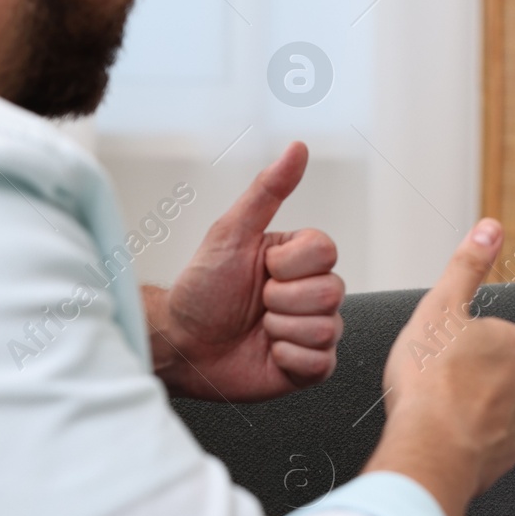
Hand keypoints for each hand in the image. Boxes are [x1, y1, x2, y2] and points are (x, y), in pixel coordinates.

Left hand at [147, 141, 345, 401]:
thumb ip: (268, 190)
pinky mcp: (310, 367)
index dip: (289, 264)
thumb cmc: (202, 288)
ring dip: (280, 331)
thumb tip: (298, 148)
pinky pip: (320, 362)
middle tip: (256, 303)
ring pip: (326, 328)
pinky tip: (268, 354)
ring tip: (258, 329)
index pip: (326, 252)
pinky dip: (287, 359)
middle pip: (331, 292)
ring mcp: (314, 330)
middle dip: (282, 300)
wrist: (183, 343)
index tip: (261, 269)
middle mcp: (313, 293)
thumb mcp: (231, 233)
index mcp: (300, 259)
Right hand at [366, 219, 514, 515]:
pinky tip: (440, 436)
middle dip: (458, 376)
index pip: (479, 333)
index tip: (431, 356)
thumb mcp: (440, 306)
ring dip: (459, 407)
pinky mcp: (505, 454)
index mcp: (511, 341)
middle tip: (428, 385)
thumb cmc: (430, 382)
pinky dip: (463, 438)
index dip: (448, 343)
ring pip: (483, 405)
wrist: (431, 451)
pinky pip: (482, 439)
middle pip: (483, 369)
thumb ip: (467, 266)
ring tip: (432, 413)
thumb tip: (491, 228)